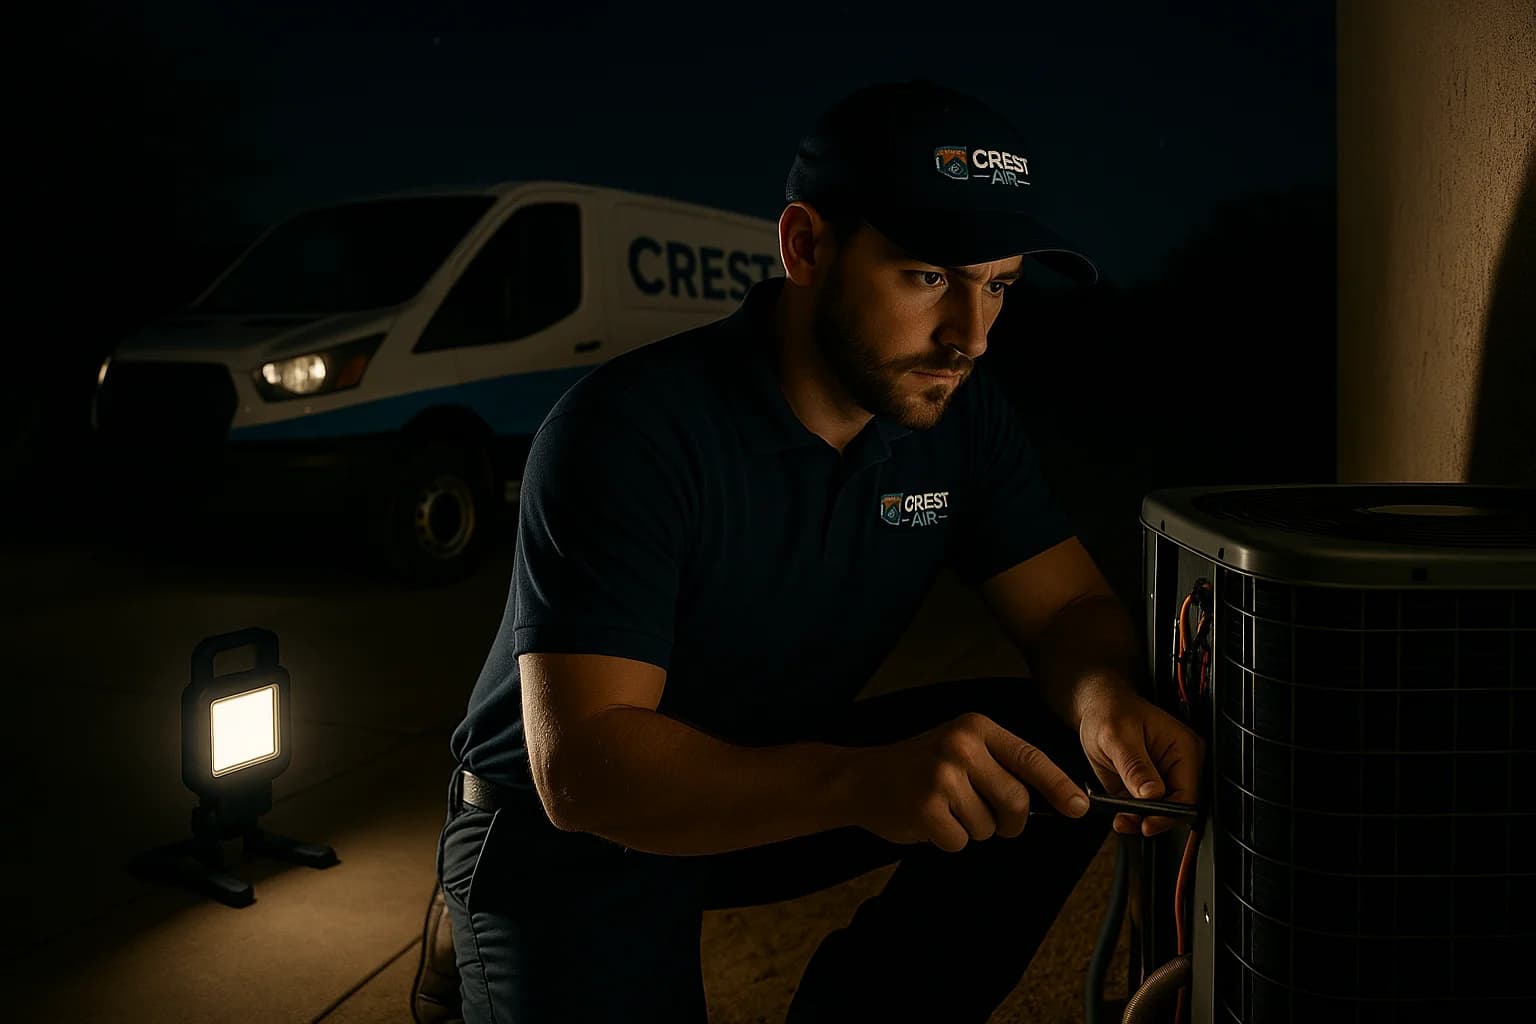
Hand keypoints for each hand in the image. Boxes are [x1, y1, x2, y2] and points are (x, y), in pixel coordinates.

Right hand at [839, 712, 1090, 852]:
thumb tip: (1055, 800)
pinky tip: (929, 820)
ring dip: (972, 830)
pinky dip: (949, 840)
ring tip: (945, 810)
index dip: (1059, 786)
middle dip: (1010, 823)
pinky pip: (961, 841)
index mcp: (976, 728)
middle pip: (1016, 802)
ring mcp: (942, 776)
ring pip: (988, 827)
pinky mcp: (927, 807)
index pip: (1030, 758)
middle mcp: (961, 746)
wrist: (861, 778)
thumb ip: (1000, 766)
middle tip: (992, 822)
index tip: (1080, 808)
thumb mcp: (960, 749)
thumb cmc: (918, 767)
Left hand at [1078, 693, 1205, 836]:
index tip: (1148, 822)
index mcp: (1184, 748)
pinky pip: (1146, 810)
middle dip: (1154, 819)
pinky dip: (1133, 816)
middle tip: (1130, 822)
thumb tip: (1151, 794)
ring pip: (1162, 813)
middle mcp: (1180, 765)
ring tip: (1121, 819)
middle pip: (1179, 807)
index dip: (1169, 813)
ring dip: (1141, 820)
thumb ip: (1134, 766)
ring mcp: (1164, 777)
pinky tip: (1119, 815)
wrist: (1097, 708)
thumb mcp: (1118, 737)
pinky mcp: (1148, 787)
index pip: (1188, 793)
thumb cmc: (1110, 712)